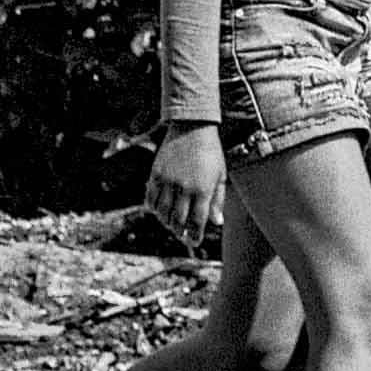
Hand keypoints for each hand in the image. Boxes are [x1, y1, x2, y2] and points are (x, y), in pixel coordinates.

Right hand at [143, 127, 226, 253]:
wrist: (192, 128)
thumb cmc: (211, 152)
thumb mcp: (220, 175)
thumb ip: (217, 200)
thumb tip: (217, 223)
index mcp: (202, 189)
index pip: (197, 221)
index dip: (195, 235)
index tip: (195, 242)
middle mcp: (184, 188)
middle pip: (178, 220)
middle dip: (180, 232)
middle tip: (182, 237)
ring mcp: (168, 181)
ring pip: (163, 212)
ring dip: (166, 222)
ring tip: (171, 226)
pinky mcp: (156, 174)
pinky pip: (151, 199)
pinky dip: (154, 209)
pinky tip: (159, 211)